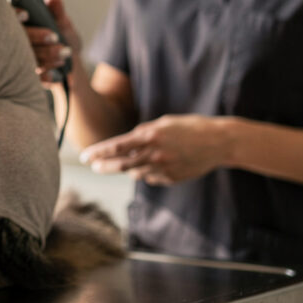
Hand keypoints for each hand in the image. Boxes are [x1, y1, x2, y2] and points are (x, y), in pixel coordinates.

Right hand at [21, 0, 81, 82]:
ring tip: (65, 52)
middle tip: (55, 37)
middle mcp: (13, 40)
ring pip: (25, 57)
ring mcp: (17, 59)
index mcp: (19, 24)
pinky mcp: (24, 76)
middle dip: (36, 37)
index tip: (25, 14)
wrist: (70, 63)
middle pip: (17, 38)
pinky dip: (43, 73)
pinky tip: (55, 70)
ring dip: (45, 55)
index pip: (8, 16)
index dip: (13, 14)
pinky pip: (30, 76)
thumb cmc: (63, 36)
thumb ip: (57, 9)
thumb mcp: (62, 22)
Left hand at [79, 114, 231, 185]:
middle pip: (119, 165)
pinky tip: (160, 163)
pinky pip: (151, 178)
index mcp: (150, 135)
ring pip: (135, 173)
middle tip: (94, 167)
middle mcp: (154, 153)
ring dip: (129, 168)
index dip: (97, 153)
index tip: (84, 157)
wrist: (219, 142)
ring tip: (135, 160)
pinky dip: (148, 172)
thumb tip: (125, 147)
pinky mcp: (171, 179)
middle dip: (103, 166)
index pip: (116, 147)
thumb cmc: (189, 127)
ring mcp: (163, 168)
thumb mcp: (163, 123)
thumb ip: (142, 134)